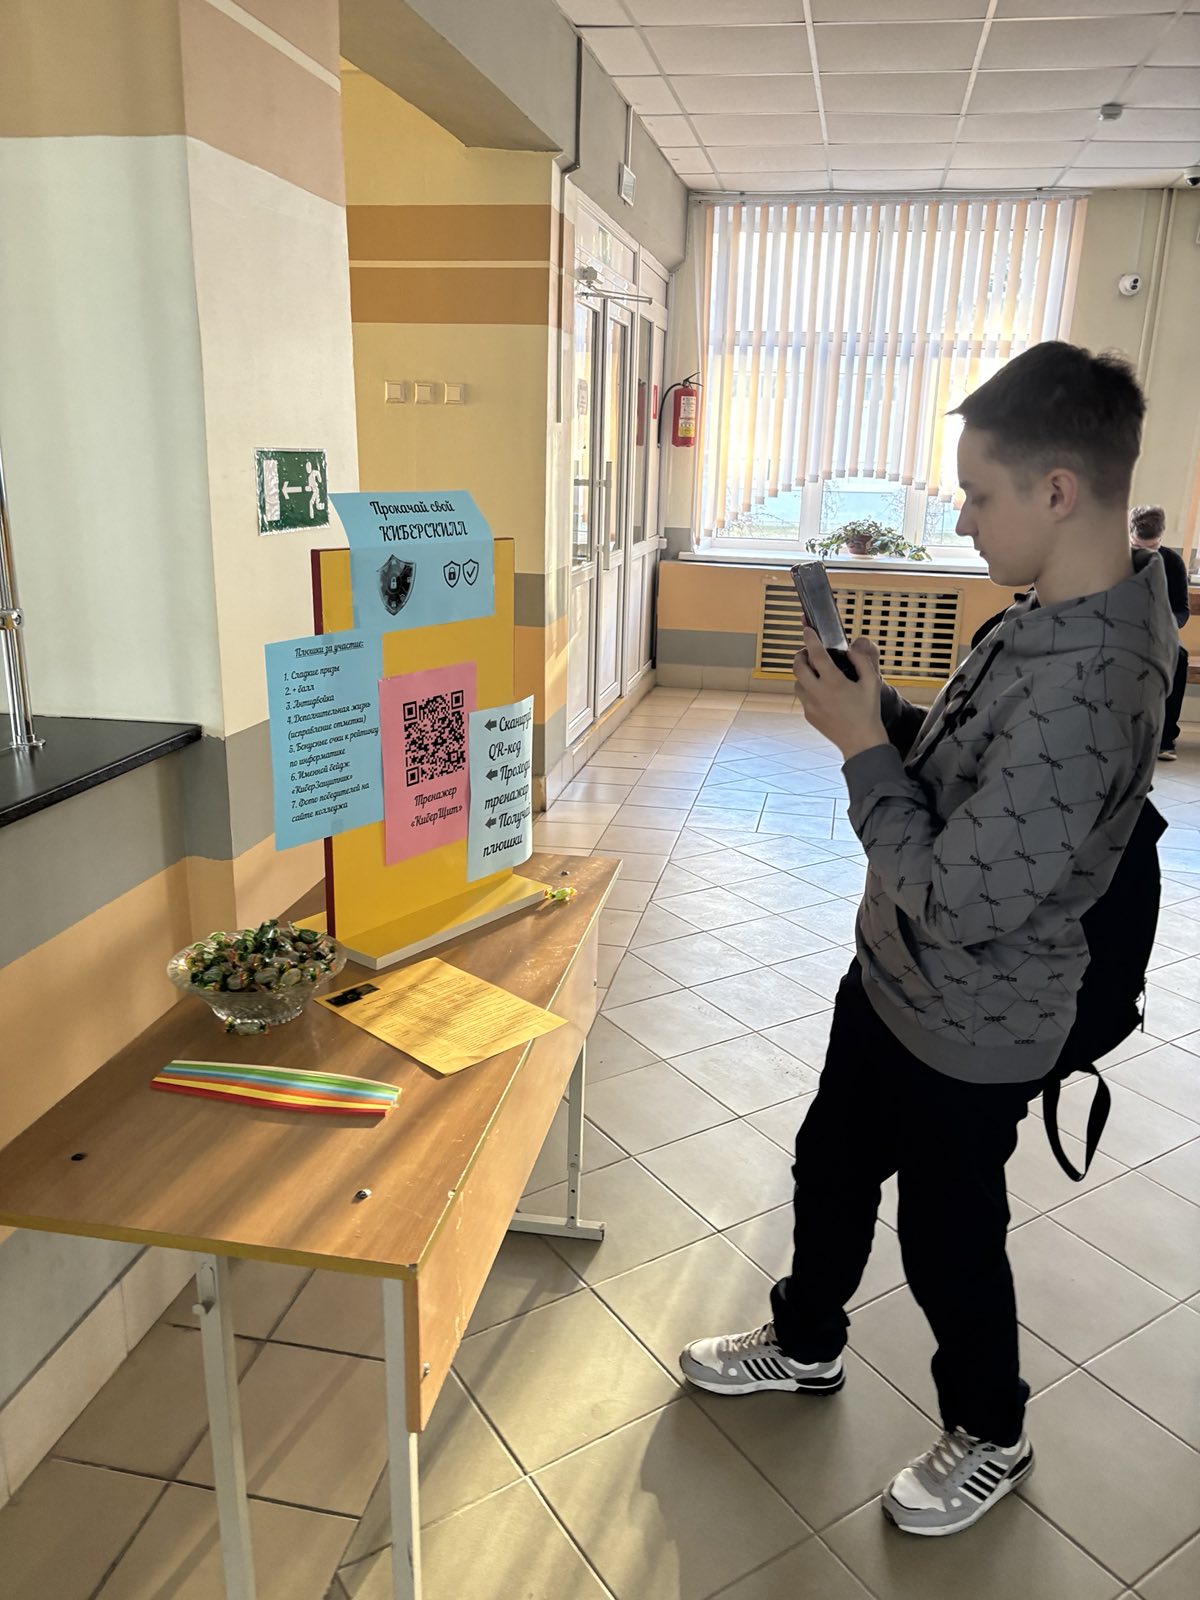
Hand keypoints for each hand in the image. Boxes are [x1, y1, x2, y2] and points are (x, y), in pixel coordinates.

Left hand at [793, 629, 887, 760]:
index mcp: (834, 682)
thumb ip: (861, 662)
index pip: (816, 654)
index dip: (810, 639)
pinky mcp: (809, 715)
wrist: (861, 742)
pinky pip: (803, 697)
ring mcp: (811, 705)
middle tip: (808, 652)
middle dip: (800, 655)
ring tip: (815, 672)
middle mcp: (818, 693)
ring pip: (797, 682)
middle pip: (798, 667)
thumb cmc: (868, 713)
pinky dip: (808, 690)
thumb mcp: (872, 683)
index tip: (807, 630)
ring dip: (803, 674)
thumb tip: (851, 650)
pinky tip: (821, 691)